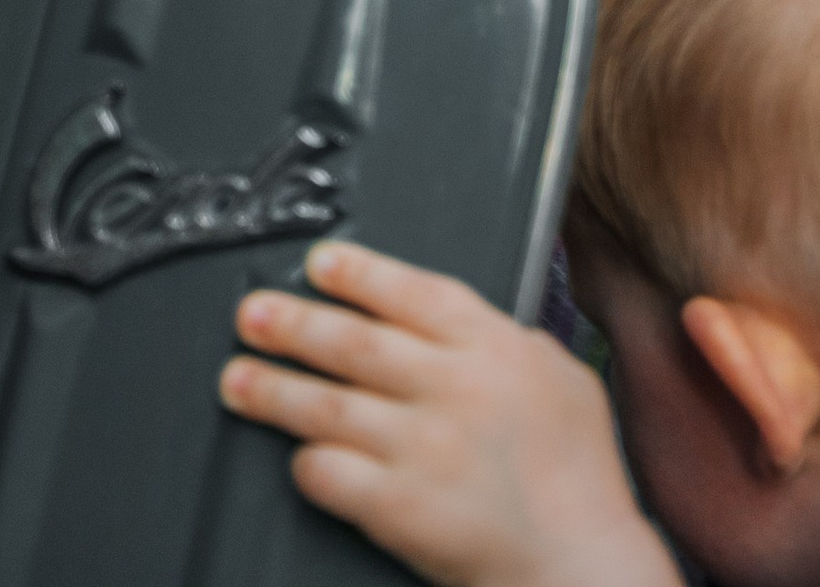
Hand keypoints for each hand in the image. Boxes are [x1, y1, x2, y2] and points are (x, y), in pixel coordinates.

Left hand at [221, 240, 677, 586]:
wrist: (583, 563)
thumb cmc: (583, 477)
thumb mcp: (561, 378)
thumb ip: (509, 345)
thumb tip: (469, 328)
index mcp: (493, 345)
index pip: (410, 292)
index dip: (358, 274)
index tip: (317, 264)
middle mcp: (451, 386)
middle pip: (354, 343)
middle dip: (294, 324)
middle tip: (252, 313)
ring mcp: (422, 447)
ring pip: (328, 405)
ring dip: (274, 390)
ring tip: (236, 378)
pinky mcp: (399, 507)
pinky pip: (332, 475)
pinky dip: (307, 464)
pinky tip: (293, 457)